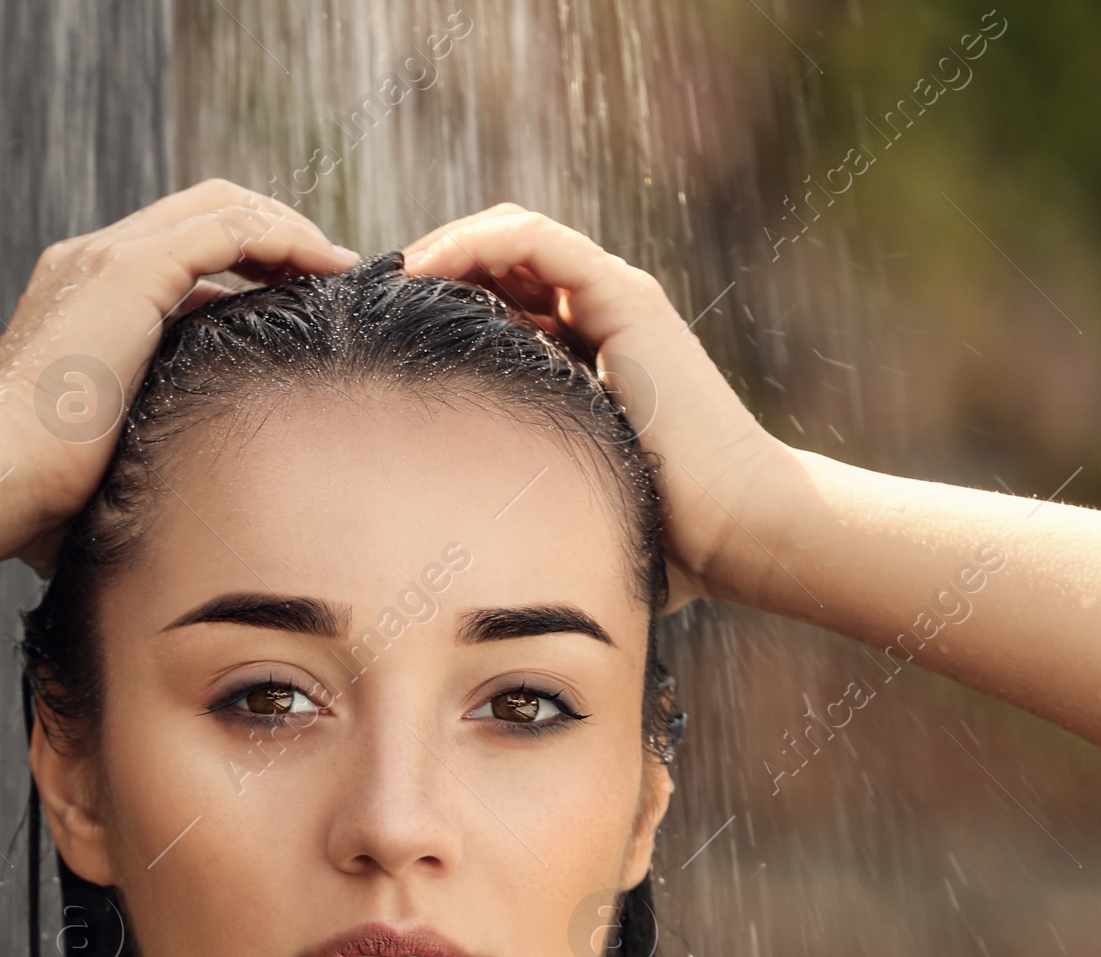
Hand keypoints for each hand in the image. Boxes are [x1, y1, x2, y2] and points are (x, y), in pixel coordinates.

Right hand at [0, 179, 359, 574]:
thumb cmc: (38, 500)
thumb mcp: (106, 460)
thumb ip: (143, 444)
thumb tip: (186, 495)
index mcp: (78, 299)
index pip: (176, 255)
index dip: (241, 267)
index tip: (295, 302)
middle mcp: (88, 263)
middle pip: (203, 213)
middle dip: (273, 235)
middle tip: (330, 276)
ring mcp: (106, 260)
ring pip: (221, 207)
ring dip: (288, 230)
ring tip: (338, 269)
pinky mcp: (129, 272)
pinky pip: (230, 227)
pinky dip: (285, 237)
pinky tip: (327, 266)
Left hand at [402, 206, 783, 609]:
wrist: (732, 530)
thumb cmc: (664, 543)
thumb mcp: (569, 510)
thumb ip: (526, 512)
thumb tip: (457, 574)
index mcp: (585, 361)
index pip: (500, 305)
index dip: (437, 309)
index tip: (377, 341)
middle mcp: (600, 320)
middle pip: (498, 263)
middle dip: (430, 271)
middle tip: (368, 302)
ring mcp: (615, 303)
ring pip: (512, 238)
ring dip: (442, 247)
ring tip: (386, 279)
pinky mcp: (625, 298)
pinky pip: (536, 242)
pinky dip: (475, 244)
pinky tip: (424, 272)